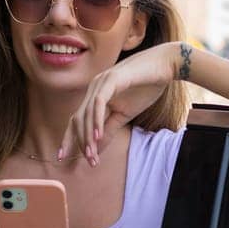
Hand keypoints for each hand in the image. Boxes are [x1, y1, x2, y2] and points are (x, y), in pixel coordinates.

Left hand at [60, 42, 190, 165]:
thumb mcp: (125, 114)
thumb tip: (96, 149)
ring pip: (87, 114)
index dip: (69, 138)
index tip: (63, 156)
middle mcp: (94, 88)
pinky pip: (99, 103)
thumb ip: (109, 129)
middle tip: (89, 162)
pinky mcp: (111, 79)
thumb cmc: (146, 87)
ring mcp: (101, 82)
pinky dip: (97, 120)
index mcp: (95, 96)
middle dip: (80, 142)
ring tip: (92, 155)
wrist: (165, 65)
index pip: (77, 120)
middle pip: (78, 119)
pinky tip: (97, 136)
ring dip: (89, 136)